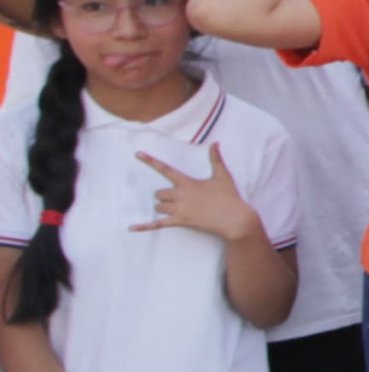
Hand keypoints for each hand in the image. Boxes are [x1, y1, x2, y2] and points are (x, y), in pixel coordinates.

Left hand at [132, 144, 260, 241]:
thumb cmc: (229, 197)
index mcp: (187, 183)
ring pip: (158, 207)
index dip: (150, 161)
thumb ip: (216, 159)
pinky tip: (132, 228)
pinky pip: (157, 224)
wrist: (235, 219)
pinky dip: (144, 227)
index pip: (165, 169)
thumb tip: (215, 143)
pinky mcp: (181, 222)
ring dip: (163, 207)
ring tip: (178, 209)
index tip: (137, 154)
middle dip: (165, 196)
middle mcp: (180, 195)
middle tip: (180, 198)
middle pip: (159, 193)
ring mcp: (179, 209)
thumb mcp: (223, 176)